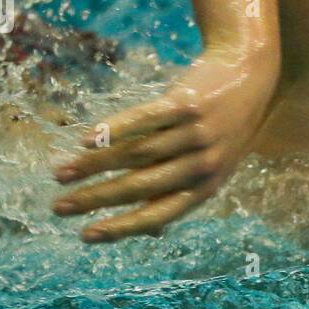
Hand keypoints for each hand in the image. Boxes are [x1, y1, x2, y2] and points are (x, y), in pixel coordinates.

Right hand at [51, 47, 277, 241]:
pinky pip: (145, 119)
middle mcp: (202, 164)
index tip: (85, 235)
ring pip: (135, 154)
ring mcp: (195, 134)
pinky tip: (88, 139)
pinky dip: (115, 129)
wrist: (249, 73)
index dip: (120, 227)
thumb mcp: (213, 166)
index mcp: (206, 187)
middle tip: (59, 206)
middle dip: (95, 199)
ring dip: (93, 166)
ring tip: (62, 172)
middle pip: (139, 186)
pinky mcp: (186, 103)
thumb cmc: (223, 127)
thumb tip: (147, 233)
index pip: (157, 214)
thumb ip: (181, 193)